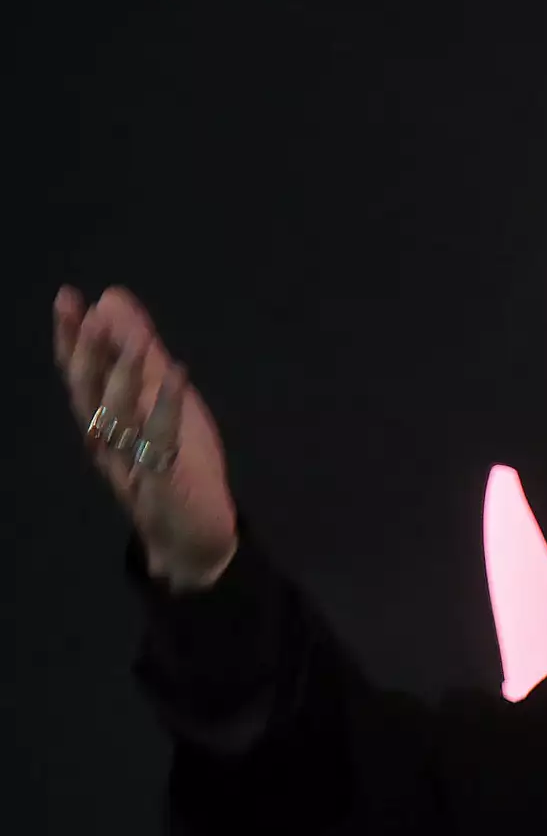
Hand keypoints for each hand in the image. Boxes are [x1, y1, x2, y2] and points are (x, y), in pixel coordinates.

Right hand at [53, 285, 238, 592]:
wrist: (190, 538)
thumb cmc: (172, 461)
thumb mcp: (159, 398)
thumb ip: (138, 351)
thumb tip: (110, 298)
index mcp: (104, 419)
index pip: (81, 374)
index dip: (71, 338)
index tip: (67, 298)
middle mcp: (109, 441)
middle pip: (90, 395)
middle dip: (87, 355)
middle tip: (87, 314)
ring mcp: (134, 464)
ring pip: (121, 420)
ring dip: (126, 379)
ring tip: (138, 342)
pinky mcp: (165, 484)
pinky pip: (161, 447)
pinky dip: (167, 413)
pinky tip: (178, 381)